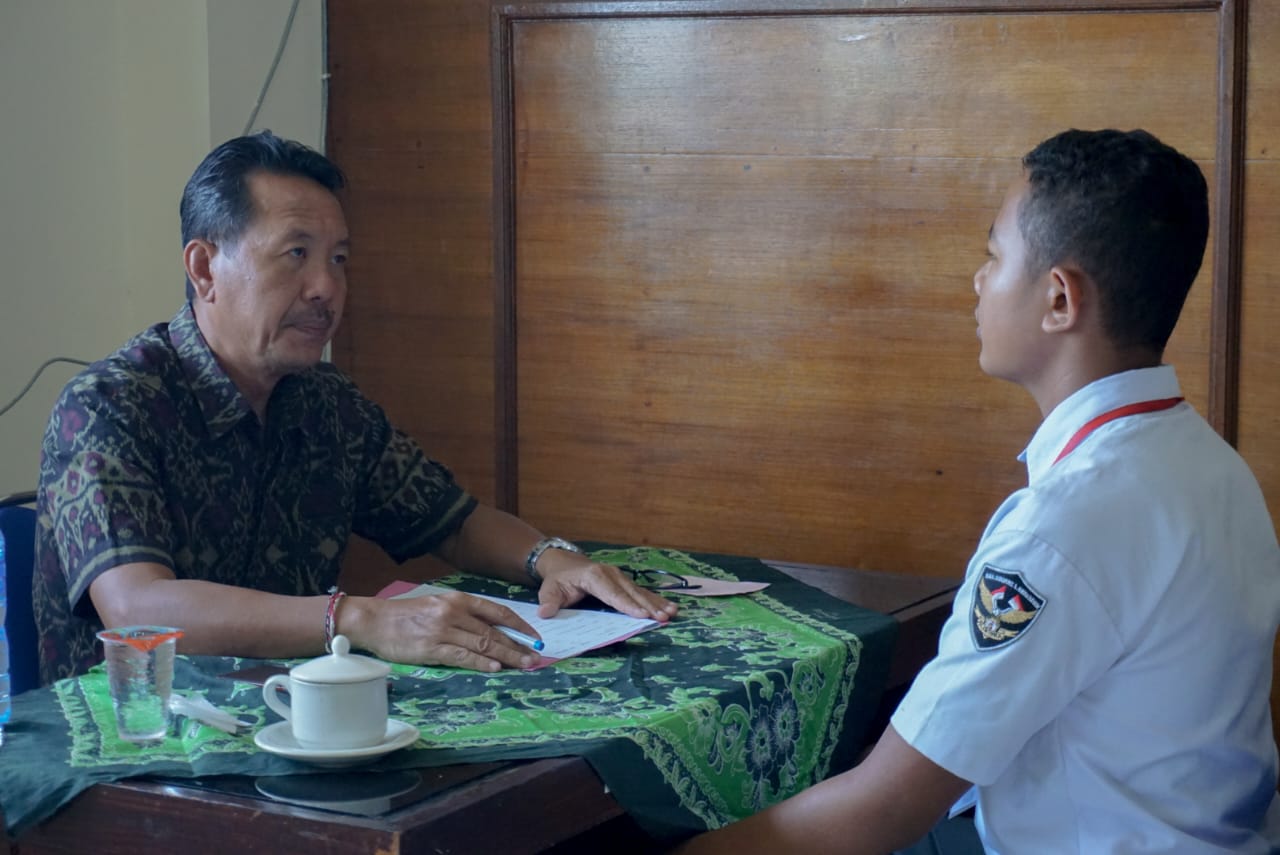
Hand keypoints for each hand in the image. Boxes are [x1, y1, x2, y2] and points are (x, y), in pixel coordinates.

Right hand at [342, 591, 542, 671]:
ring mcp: (443, 630)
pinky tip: (495, 668)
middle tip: (536, 657)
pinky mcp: (432, 648)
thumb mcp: (439, 606)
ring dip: (506, 657)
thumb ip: (464, 615)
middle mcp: (454, 612)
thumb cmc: (407, 615)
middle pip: (494, 631)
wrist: (375, 621)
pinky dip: (480, 662)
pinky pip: (462, 656)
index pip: (498, 611)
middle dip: (518, 645)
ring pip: (483, 644)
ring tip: (524, 665)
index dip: (519, 625)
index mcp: (458, 600)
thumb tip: (492, 630)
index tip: (535, 636)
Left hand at [534, 550, 679, 620]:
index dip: (626, 605)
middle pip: (631, 593)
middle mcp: (611, 574)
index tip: (640, 615)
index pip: (612, 593)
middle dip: (648, 606)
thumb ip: (549, 602)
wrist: (563, 563)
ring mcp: (619, 577)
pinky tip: (669, 607)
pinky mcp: (624, 582)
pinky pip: (641, 592)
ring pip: (640, 592)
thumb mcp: (549, 590)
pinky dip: (655, 600)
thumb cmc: (558, 579)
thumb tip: (546, 613)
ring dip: (656, 603)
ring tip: (672, 612)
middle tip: (663, 618)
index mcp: (594, 577)